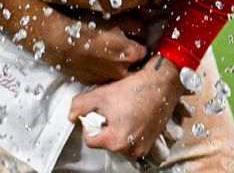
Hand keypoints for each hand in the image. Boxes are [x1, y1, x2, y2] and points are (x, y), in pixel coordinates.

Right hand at [37, 12, 147, 84]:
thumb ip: (133, 25)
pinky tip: (91, 58)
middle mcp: (121, 71)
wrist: (60, 41)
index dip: (138, 44)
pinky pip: (101, 76)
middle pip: (131, 65)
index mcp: (130, 54)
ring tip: (102, 51)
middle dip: (127, 57)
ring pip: (115, 72)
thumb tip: (143, 28)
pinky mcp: (91, 82)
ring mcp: (105, 79)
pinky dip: (99, 69)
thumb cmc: (87, 26)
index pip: (144, 52)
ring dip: (113, 64)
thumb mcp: (114, 19)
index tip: (134, 40)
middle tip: (118, 46)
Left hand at [68, 56, 182, 159]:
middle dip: (105, 126)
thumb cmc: (133, 89)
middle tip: (113, 109)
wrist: (162, 83)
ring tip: (125, 111)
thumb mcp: (101, 94)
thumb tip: (71, 116)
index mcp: (115, 141)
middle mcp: (130, 150)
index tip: (99, 111)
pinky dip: (130, 129)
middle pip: (105, 141)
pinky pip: (132, 140)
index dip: (90, 123)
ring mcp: (142, 148)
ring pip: (118, 140)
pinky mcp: (150, 142)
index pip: (90, 139)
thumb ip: (80, 105)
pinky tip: (134, 114)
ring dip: (118, 128)